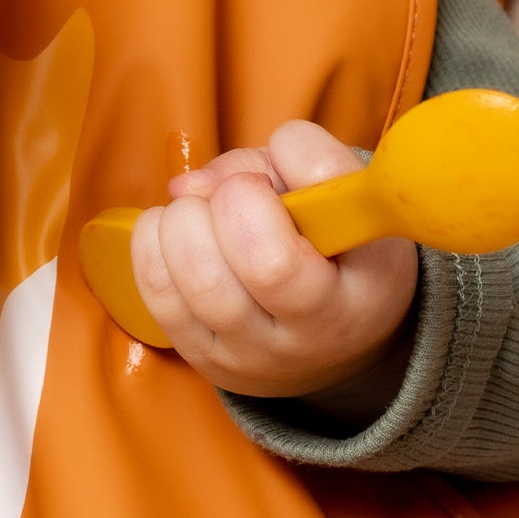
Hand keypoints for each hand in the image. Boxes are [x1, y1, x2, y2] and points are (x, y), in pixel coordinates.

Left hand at [129, 120, 417, 402]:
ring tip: (204, 213)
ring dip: (182, 221)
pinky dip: (153, 243)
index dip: (266, 189)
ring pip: (196, 280)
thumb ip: (287, 159)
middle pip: (250, 265)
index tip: (275, 181)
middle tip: (236, 194)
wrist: (337, 333)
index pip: (303, 244)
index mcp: (365, 291)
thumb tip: (190, 187)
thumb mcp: (343, 191)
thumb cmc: (338, 241)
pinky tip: (179, 233)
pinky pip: (156, 294)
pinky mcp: (207, 358)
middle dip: (224, 201)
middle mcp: (313, 336)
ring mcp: (254, 356)